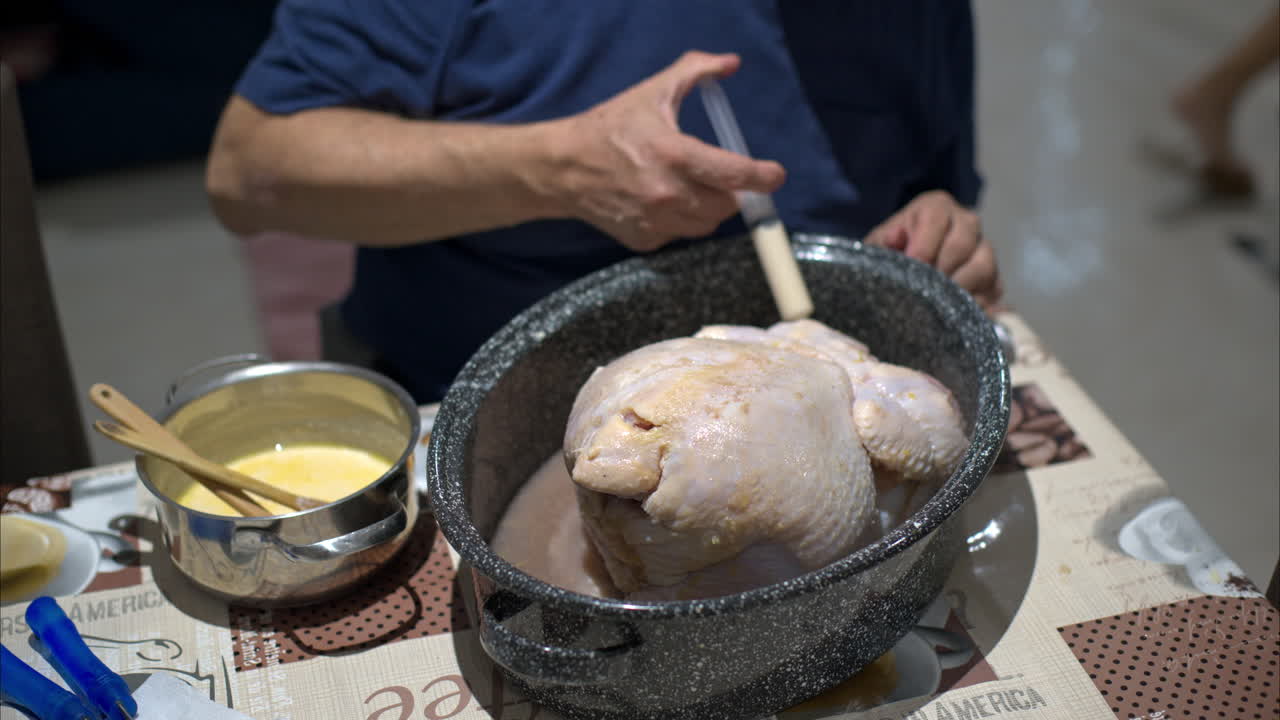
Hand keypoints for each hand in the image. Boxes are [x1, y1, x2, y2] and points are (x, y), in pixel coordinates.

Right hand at [545, 52, 785, 251]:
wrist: (563, 168)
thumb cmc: (609, 128)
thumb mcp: (652, 92)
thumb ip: (695, 71)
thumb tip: (730, 63)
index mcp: (674, 155)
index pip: (734, 174)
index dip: (762, 176)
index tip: (775, 175)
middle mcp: (667, 194)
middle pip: (726, 206)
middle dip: (732, 191)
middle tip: (722, 177)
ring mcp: (655, 221)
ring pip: (706, 225)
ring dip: (709, 208)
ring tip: (693, 188)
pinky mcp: (644, 239)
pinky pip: (680, 235)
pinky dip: (682, 221)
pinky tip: (665, 202)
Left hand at [866, 190, 1001, 308]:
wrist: (908, 267)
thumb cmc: (892, 252)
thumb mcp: (880, 244)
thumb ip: (883, 242)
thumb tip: (894, 239)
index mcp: (936, 207)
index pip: (936, 219)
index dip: (924, 246)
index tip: (912, 266)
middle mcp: (965, 222)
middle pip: (962, 243)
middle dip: (940, 270)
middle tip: (923, 289)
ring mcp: (983, 249)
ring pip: (983, 266)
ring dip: (959, 288)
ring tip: (938, 303)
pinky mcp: (994, 277)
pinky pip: (992, 289)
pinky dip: (974, 303)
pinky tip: (954, 313)